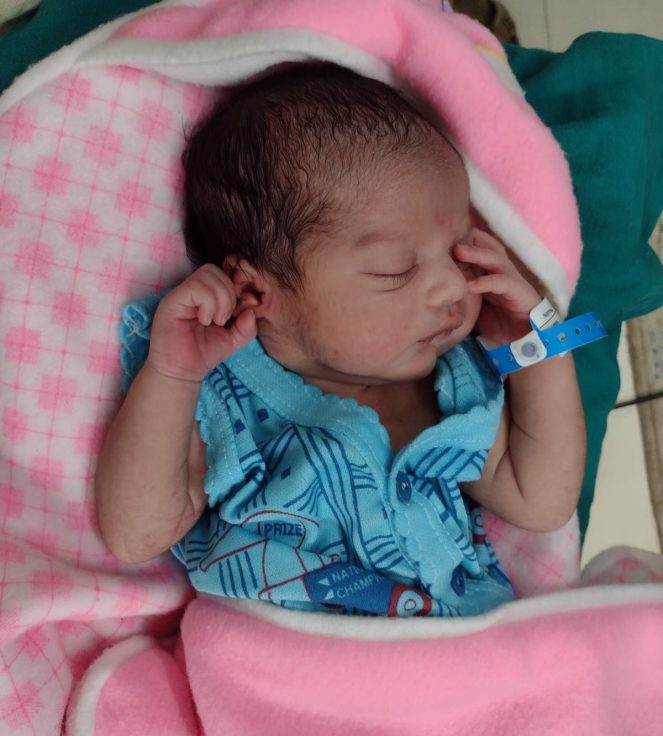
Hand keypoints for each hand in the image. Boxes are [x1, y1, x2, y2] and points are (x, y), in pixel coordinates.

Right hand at [147, 264, 256, 381]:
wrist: (182, 373)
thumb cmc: (202, 354)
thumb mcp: (232, 340)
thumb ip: (246, 327)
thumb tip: (251, 311)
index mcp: (203, 295)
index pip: (221, 274)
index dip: (234, 289)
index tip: (236, 313)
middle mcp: (189, 291)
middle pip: (214, 270)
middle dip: (228, 293)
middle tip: (225, 319)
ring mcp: (179, 295)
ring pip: (207, 275)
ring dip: (220, 299)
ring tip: (216, 321)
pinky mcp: (171, 303)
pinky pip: (195, 288)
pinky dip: (208, 304)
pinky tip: (205, 321)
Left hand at [454, 228, 541, 344]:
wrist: (522, 339)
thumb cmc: (496, 322)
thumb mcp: (474, 306)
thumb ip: (461, 296)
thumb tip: (435, 293)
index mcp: (491, 272)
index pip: (480, 249)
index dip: (465, 241)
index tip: (444, 237)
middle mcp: (502, 271)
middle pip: (487, 247)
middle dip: (469, 241)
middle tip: (449, 239)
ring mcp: (512, 279)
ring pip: (495, 259)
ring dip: (477, 254)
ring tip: (459, 251)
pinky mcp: (519, 291)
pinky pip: (503, 282)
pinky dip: (486, 282)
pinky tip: (471, 285)